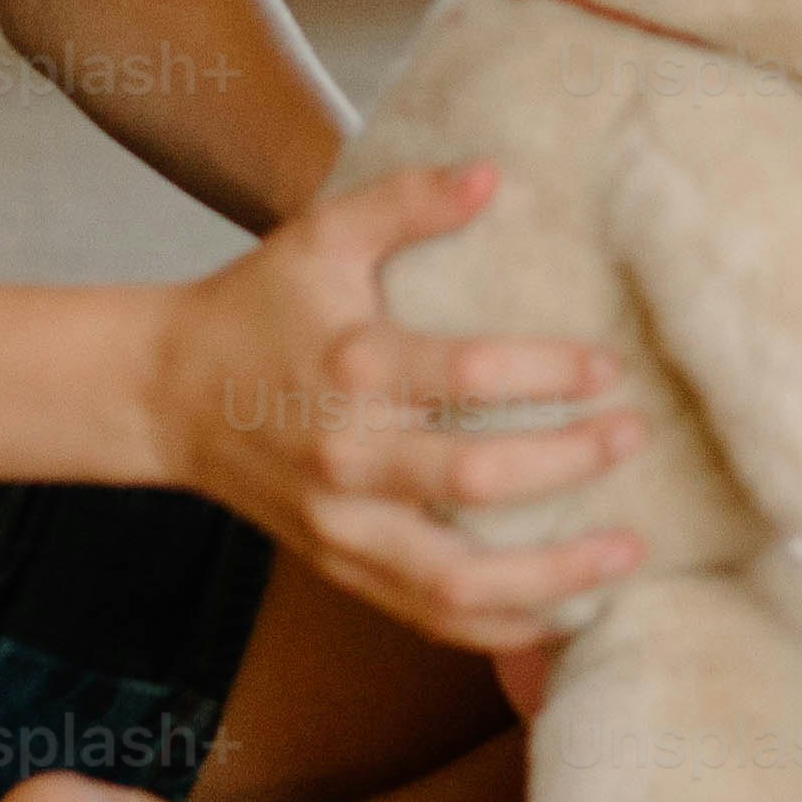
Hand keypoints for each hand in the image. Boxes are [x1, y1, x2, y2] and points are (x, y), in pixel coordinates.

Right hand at [145, 159, 654, 655]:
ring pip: (457, 581)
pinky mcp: (342, 568)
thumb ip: (407, 201)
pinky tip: (566, 611)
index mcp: (353, 369)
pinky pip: (430, 618)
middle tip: (633, 438)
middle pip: (475, 481)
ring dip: (552, 578)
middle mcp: (348, 458)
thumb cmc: (259, 305)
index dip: (550, 375)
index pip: (469, 377)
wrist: (167, 393)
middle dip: (569, 464)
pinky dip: (502, 627)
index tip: (611, 369)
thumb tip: (492, 173)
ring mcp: (343, 527)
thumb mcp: (324, 235)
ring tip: (628, 553)